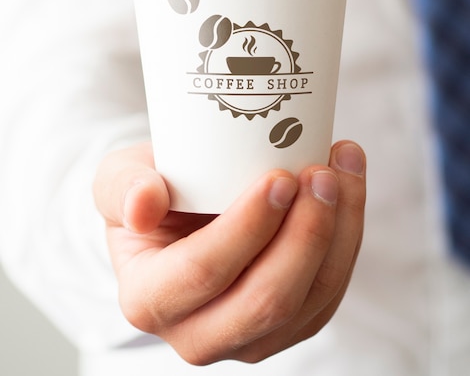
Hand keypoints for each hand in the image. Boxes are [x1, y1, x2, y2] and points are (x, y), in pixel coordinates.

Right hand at [93, 140, 365, 364]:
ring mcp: (249, 337)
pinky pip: (330, 291)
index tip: (280, 177)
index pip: (204, 271)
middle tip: (321, 173)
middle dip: (305, 233)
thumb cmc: (152, 192)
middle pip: (267, 299)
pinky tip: (347, 188)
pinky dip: (347, 236)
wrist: (179, 213)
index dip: (248, 227)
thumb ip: (124, 187)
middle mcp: (198, 333)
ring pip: (311, 299)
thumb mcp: (119, 178)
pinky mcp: (288, 324)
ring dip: (338, 230)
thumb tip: (144, 204)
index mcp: (150, 298)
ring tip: (342, 169)